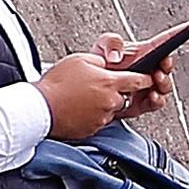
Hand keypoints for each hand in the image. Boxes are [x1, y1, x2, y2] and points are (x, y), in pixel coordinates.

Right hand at [33, 52, 154, 139]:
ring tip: (84, 98)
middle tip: (98, 87)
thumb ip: (100, 60)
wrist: (40, 108)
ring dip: (104, 104)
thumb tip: (107, 64)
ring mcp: (102, 117)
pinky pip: (100, 120)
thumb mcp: (79, 60)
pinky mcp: (93, 129)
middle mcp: (110, 101)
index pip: (139, 80)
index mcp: (109, 82)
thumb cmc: (55, 85)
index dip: (145, 78)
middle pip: (125, 96)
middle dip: (117, 92)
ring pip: (112, 109)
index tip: (148, 78)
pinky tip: (79, 108)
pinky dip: (93, 115)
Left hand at [83, 33, 176, 119]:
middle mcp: (150, 69)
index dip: (182, 32)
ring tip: (156, 80)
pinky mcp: (142, 103)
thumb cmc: (99, 65)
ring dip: (164, 83)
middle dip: (167, 65)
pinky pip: (155, 103)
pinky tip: (152, 96)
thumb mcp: (102, 46)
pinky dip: (156, 100)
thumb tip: (117, 56)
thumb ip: (111, 43)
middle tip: (162, 64)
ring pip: (165, 86)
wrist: (90, 90)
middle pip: (167, 66)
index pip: (166, 41)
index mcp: (145, 52)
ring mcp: (147, 86)